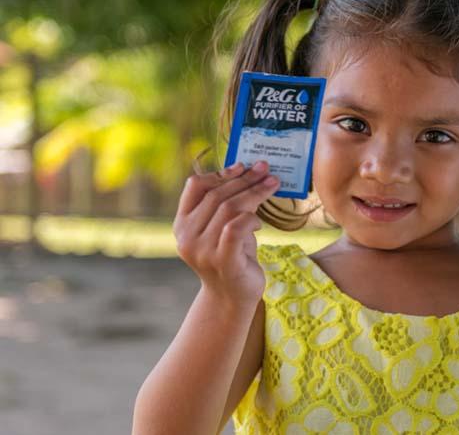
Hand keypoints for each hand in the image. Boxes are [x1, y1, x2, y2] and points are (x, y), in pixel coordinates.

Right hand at [172, 160, 279, 304]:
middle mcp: (187, 236)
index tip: (243, 165)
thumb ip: (227, 205)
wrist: (232, 297)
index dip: (220, 172)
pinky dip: (250, 219)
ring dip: (254, 194)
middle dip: (245, 180)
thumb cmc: (232, 256)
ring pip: (229, 208)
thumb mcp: (224, 227)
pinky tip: (260, 222)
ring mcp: (202, 250)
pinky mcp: (222, 260)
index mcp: (182, 224)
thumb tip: (250, 172)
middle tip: (265, 170)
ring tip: (272, 185)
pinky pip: (235, 228)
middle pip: (217, 195)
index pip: (195, 186)